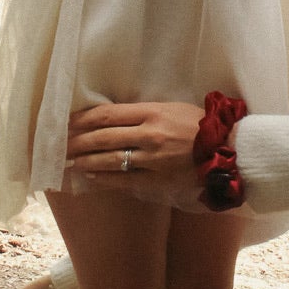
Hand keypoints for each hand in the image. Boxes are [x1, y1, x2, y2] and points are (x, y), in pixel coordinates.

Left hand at [65, 100, 204, 191]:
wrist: (229, 151)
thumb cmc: (200, 125)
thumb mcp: (171, 108)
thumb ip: (142, 112)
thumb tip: (110, 117)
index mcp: (152, 111)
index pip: (106, 114)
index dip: (81, 120)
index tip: (66, 123)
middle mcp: (149, 134)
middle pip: (101, 137)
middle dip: (76, 142)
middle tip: (60, 145)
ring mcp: (152, 159)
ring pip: (109, 160)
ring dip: (85, 161)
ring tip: (70, 162)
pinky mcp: (157, 180)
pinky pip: (123, 180)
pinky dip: (103, 178)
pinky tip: (90, 176)